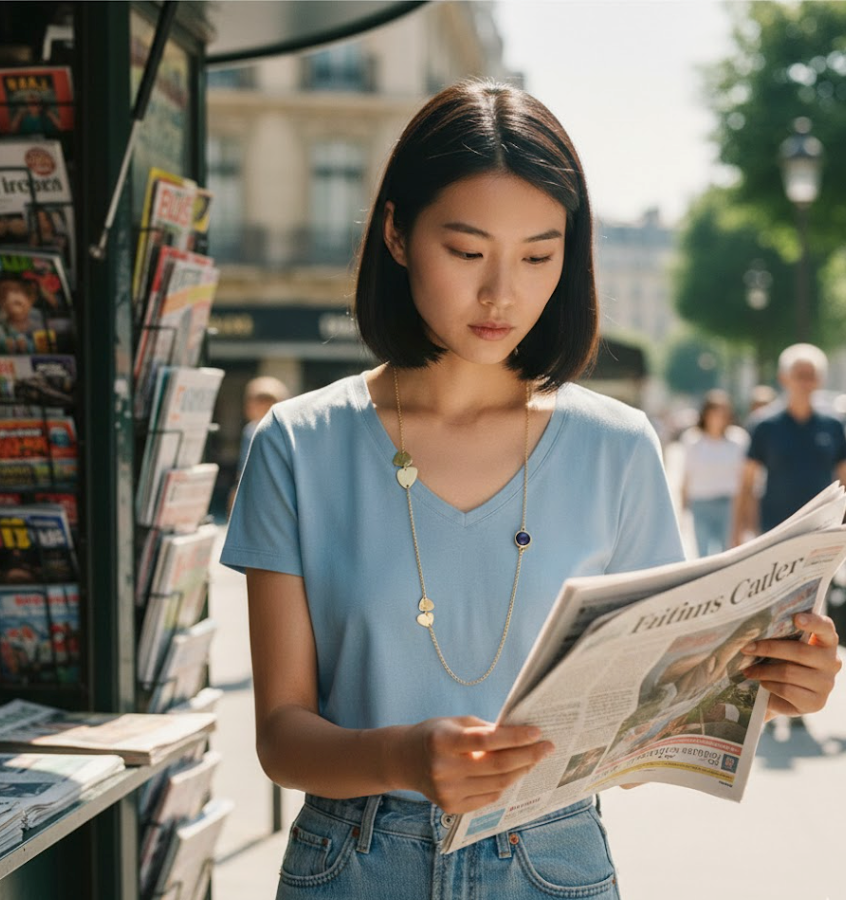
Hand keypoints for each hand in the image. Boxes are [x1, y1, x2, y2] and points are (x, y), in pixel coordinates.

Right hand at [402, 716, 552, 813]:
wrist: (404, 760)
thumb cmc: (436, 734)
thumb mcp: (457, 723)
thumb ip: (486, 730)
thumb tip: (522, 735)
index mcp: (443, 741)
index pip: (486, 741)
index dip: (515, 737)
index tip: (537, 732)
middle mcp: (444, 769)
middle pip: (497, 765)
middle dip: (528, 755)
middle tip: (547, 747)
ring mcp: (447, 791)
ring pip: (497, 784)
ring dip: (520, 771)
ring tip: (534, 759)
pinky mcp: (451, 807)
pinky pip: (489, 798)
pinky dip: (504, 784)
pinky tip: (514, 773)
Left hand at [740, 612, 841, 719]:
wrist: (785, 696)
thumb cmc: (783, 661)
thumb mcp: (785, 646)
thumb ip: (780, 635)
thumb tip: (752, 629)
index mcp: (826, 641)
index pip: (825, 627)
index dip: (812, 621)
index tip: (795, 618)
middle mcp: (831, 662)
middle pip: (799, 651)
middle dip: (769, 648)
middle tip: (746, 649)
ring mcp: (826, 684)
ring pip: (788, 672)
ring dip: (763, 670)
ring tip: (748, 670)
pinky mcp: (816, 703)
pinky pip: (787, 690)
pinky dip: (769, 685)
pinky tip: (762, 683)